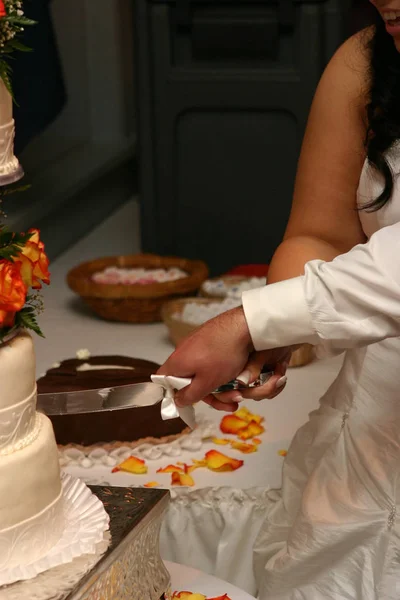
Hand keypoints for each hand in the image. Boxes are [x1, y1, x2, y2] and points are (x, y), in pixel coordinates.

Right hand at [157, 307, 290, 410]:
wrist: (243, 326)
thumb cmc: (222, 354)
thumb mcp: (206, 383)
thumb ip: (189, 395)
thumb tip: (176, 401)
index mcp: (176, 363)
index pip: (163, 381)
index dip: (171, 394)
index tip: (188, 404)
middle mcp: (183, 353)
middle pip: (190, 382)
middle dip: (211, 397)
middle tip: (229, 403)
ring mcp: (198, 346)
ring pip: (205, 375)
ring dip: (222, 388)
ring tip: (239, 394)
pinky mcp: (211, 342)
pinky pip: (213, 364)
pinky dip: (224, 375)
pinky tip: (239, 380)